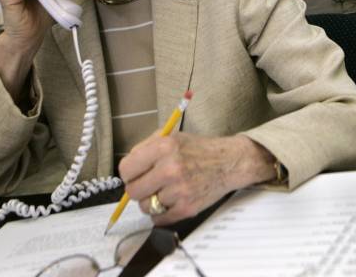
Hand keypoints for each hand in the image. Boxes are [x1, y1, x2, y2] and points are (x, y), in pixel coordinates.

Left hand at [120, 133, 274, 224]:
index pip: (126, 169)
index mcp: (164, 147)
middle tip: (150, 185)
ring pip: (145, 206)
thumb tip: (127, 168)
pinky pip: (159, 219)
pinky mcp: (187, 207)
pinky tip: (173, 200)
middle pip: (133, 191)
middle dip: (139, 189)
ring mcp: (179, 190)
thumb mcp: (173, 137)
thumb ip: (147, 147)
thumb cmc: (200, 149)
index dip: (129, 174)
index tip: (135, 175)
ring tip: (166, 191)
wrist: (230, 162)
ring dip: (152, 201)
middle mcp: (171, 168)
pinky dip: (162, 213)